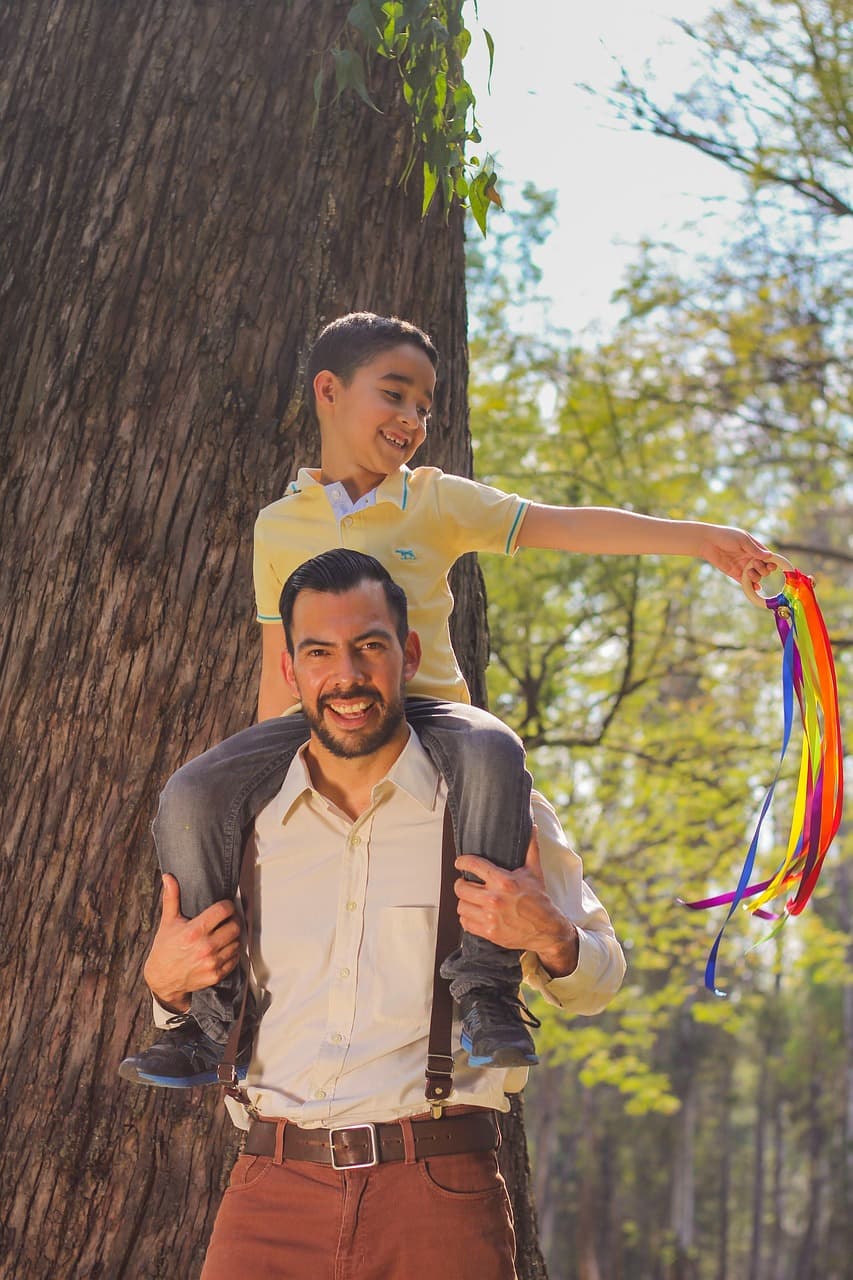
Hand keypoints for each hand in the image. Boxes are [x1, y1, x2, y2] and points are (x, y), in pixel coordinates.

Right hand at [143, 874, 240, 1012]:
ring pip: (237, 942)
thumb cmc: (165, 948)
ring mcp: (212, 962)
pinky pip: (235, 959)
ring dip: (234, 937)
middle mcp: (205, 947)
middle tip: (227, 920)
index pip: (224, 910)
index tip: (225, 907)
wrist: (162, 979)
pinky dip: (233, 953)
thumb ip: (172, 898)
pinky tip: (224, 948)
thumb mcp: (168, 922)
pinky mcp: (216, 975)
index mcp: (194, 931)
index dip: (227, 906)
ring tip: (225, 934)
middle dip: (232, 920)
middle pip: (234, 926)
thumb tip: (168, 877)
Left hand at [454, 826, 578, 977]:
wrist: (547, 930)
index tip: (460, 862)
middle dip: (462, 883)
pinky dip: (467, 917)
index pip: (473, 865)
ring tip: (471, 899)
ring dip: (464, 901)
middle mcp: (495, 899)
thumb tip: (533, 826)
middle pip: (460, 887)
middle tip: (466, 883)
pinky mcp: (489, 932)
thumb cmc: (539, 899)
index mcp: (504, 881)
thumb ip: (531, 848)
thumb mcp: (534, 872)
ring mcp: (491, 917)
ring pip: (461, 905)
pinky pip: (465, 922)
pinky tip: (474, 913)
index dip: (462, 861)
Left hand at [695, 524, 776, 585]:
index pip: (768, 558)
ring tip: (749, 572)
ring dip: (756, 577)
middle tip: (754, 563)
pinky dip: (751, 586)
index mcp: (755, 548)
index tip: (771, 566)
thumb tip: (770, 556)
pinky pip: (745, 582)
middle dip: (763, 569)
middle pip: (764, 569)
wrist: (708, 542)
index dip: (772, 563)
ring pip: (756, 576)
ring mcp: (743, 566)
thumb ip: (755, 550)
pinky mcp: (734, 573)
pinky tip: (756, 588)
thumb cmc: (726, 536)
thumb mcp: (742, 541)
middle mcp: (750, 558)